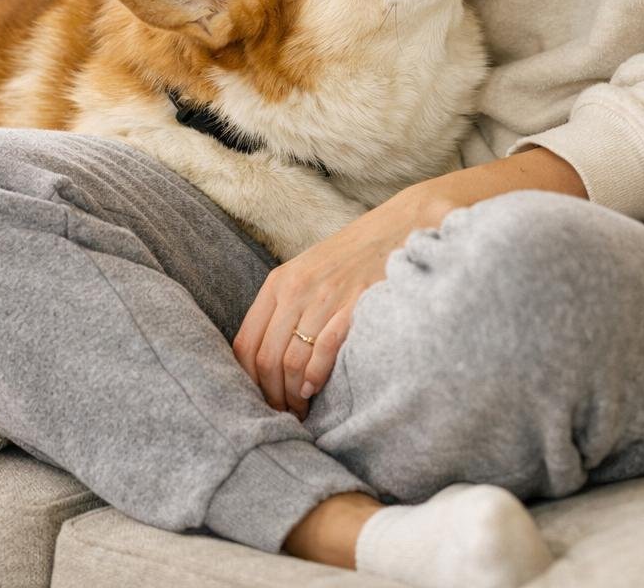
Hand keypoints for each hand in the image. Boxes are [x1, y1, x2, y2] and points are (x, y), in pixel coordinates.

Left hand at [232, 181, 447, 420]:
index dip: (247, 382)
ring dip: (294, 396)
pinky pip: (323, 350)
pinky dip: (316, 376)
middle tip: (282, 415)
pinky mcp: (353, 305)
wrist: (398, 228)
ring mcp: (324, 297)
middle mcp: (295, 289)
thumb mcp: (307, 274)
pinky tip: (316, 389)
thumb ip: (285, 309)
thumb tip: (266, 364)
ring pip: (292, 361)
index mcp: (278, 283)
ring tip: (301, 409)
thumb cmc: (351, 258)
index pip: (245, 344)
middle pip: (266, 359)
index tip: (259, 402)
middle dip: (271, 396)